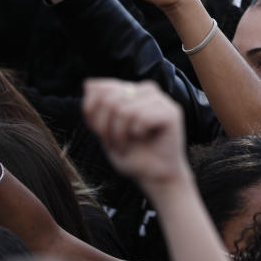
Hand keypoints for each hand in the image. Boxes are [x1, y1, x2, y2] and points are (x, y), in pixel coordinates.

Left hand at [82, 79, 190, 194]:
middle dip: (105, 126)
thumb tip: (88, 83)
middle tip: (114, 143)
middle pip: (111, 99)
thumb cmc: (132, 155)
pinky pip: (141, 117)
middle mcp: (148, 91)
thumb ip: (97, 108)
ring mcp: (162, 100)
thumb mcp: (106, 131)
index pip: (103, 89)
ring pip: (125, 109)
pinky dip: (136, 133)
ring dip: (120, 134)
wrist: (154, 177)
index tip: (101, 133)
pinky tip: (145, 138)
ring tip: (127, 144)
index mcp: (132, 91)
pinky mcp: (172, 113)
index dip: (93, 113)